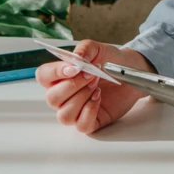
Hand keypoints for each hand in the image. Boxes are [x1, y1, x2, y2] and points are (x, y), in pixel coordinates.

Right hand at [36, 40, 153, 133]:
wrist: (130, 71)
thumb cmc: (110, 61)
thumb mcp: (97, 48)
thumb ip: (85, 49)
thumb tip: (76, 58)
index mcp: (59, 76)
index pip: (44, 76)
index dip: (55, 72)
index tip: (73, 68)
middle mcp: (63, 95)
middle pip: (52, 98)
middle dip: (73, 86)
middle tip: (92, 75)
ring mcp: (75, 110)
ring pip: (64, 115)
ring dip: (81, 99)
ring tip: (96, 86)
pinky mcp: (90, 121)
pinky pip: (81, 125)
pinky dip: (90, 111)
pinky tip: (98, 97)